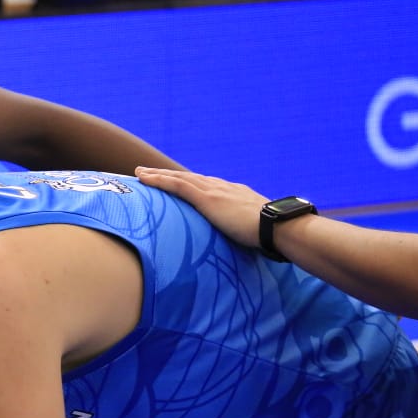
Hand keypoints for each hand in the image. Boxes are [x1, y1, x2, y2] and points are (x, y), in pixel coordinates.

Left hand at [135, 166, 267, 248]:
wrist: (278, 227)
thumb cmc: (271, 235)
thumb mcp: (254, 231)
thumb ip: (244, 233)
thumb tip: (243, 245)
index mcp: (234, 195)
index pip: (206, 187)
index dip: (189, 184)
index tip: (176, 183)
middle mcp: (223, 188)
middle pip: (189, 179)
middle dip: (168, 176)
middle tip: (148, 173)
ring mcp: (215, 191)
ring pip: (179, 179)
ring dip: (158, 175)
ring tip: (140, 173)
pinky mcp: (208, 198)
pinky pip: (177, 185)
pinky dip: (159, 180)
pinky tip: (144, 179)